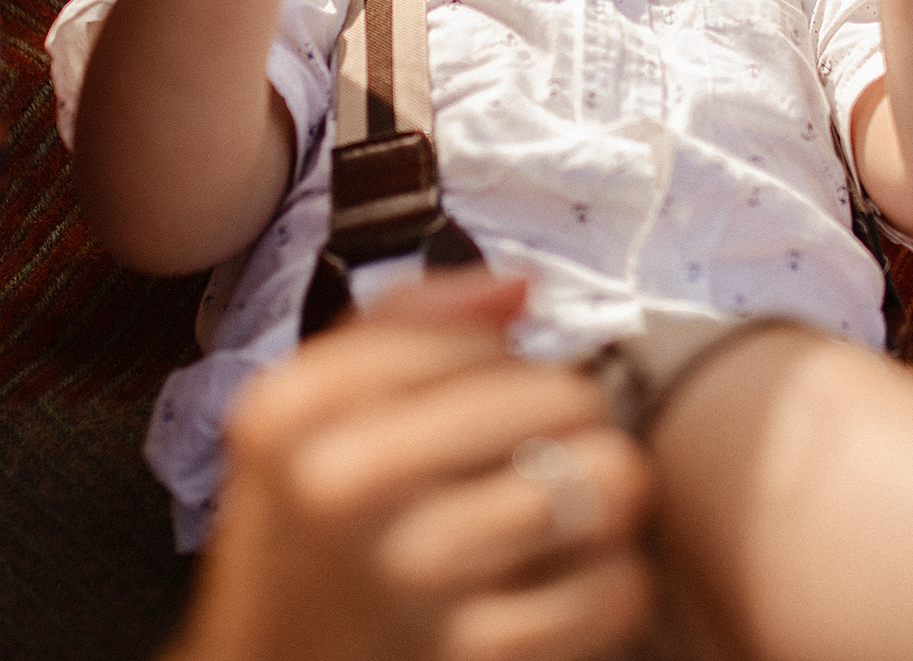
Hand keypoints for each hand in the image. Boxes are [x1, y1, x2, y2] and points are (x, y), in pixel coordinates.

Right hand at [174, 270, 653, 660]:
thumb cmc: (306, 546)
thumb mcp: (303, 420)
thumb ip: (401, 327)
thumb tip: (520, 289)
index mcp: (296, 408)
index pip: (480, 332)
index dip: (504, 363)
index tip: (485, 400)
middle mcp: (346, 483)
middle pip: (563, 397)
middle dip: (568, 425)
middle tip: (536, 457)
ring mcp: (414, 572)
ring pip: (607, 483)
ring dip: (599, 500)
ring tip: (558, 515)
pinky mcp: (477, 653)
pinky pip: (617, 586)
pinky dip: (608, 586)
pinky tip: (560, 585)